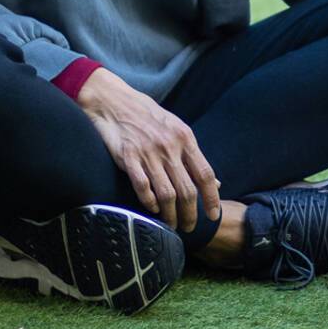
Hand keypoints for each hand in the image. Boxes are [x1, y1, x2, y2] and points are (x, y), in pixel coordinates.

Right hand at [75, 67, 221, 232]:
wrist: (113, 101)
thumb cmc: (147, 117)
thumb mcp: (176, 129)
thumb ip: (193, 156)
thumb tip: (213, 182)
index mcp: (185, 138)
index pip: (204, 174)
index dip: (211, 198)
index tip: (213, 216)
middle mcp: (170, 147)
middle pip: (187, 190)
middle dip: (190, 214)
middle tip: (189, 227)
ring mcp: (149, 153)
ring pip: (167, 194)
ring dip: (171, 215)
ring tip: (171, 225)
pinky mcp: (128, 158)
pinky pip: (143, 187)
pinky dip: (149, 203)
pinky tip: (152, 209)